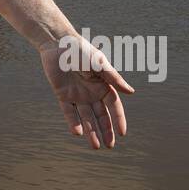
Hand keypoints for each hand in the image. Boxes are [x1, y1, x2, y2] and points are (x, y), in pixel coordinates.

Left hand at [38, 34, 134, 148]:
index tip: (122, 133)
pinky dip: (73, 122)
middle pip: (101, 115)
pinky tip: (78, 133)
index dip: (118, 119)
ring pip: (86, 117)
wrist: (57, 43)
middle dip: (106, 130)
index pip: (114, 106)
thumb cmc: (81, 50)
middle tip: (109, 146)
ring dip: (91, 132)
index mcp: (103, 84)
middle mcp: (91, 92)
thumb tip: (131, 93)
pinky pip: (69, 112)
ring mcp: (77, 95)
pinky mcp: (63, 95)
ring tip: (96, 146)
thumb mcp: (100, 64)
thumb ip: (114, 79)